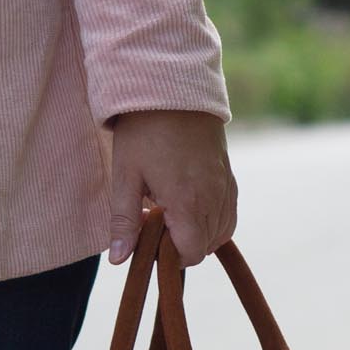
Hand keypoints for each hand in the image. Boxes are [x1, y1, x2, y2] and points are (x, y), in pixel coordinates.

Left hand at [105, 109, 236, 269]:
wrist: (173, 89)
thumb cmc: (143, 131)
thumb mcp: (125, 176)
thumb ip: (125, 221)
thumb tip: (120, 260)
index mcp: (188, 202)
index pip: (191, 254)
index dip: (169, 257)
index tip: (148, 240)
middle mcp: (214, 198)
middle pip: (206, 246)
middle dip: (181, 245)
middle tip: (154, 223)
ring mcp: (225, 186)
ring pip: (221, 232)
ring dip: (198, 233)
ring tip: (169, 213)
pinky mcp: (229, 176)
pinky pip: (229, 212)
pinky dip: (213, 220)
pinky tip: (188, 205)